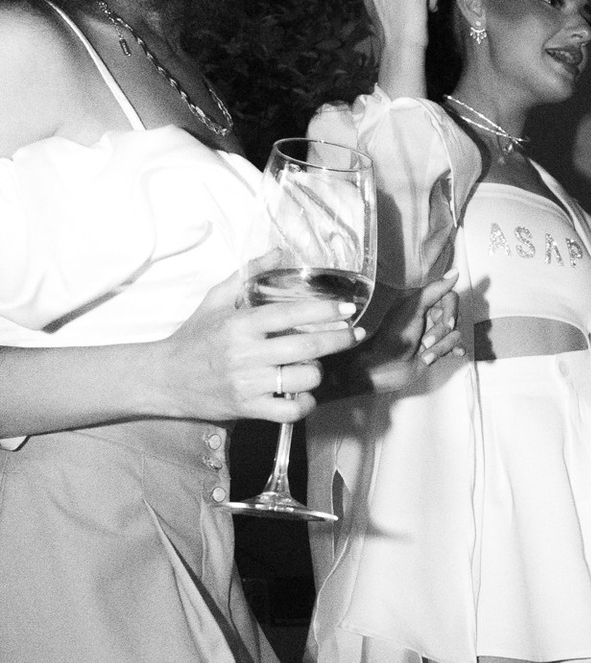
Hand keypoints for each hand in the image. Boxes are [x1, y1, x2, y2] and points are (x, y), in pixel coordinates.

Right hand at [159, 268, 361, 423]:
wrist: (164, 379)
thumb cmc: (193, 338)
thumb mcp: (215, 301)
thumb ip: (247, 276)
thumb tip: (277, 252)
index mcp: (240, 324)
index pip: (290, 313)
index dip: (324, 310)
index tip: (347, 309)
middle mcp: (246, 354)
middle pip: (307, 346)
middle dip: (338, 339)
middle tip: (354, 334)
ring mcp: (248, 383)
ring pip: (303, 378)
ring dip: (317, 371)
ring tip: (313, 364)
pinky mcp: (249, 408)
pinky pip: (290, 410)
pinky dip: (304, 403)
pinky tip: (304, 394)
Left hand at [360, 272, 461, 393]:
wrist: (383, 368)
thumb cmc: (392, 338)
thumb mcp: (413, 309)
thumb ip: (435, 290)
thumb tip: (454, 273)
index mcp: (421, 301)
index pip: (450, 298)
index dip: (451, 311)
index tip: (448, 323)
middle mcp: (428, 315)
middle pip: (454, 318)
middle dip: (441, 333)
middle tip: (425, 342)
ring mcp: (433, 333)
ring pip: (455, 334)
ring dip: (441, 347)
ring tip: (425, 354)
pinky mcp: (436, 348)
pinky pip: (455, 346)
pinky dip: (454, 350)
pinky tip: (454, 354)